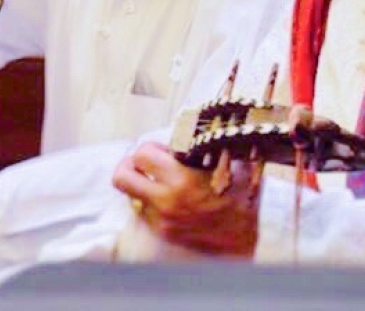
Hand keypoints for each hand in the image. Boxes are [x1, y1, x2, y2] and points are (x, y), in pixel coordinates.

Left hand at [112, 141, 258, 256]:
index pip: (142, 154)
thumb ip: (220, 143)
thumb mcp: (237, 166)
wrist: (242, 243)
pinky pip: (143, 212)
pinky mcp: (162, 233)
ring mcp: (161, 220)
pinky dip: (150, 201)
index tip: (164, 150)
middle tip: (142, 162)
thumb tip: (212, 121)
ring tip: (157, 179)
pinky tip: (168, 197)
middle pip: (122, 178)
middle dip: (129, 165)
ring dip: (140, 184)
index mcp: (181, 180)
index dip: (151, 147)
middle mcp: (165, 201)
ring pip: (130, 196)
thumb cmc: (241, 202)